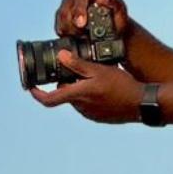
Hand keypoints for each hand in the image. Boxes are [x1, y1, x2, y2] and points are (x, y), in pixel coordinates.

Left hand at [28, 51, 144, 123]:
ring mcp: (90, 115)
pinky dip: (90, 96)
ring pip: (77, 99)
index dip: (37, 94)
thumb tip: (61, 56)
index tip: (30, 88)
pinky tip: (104, 87)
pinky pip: (88, 105)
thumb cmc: (121, 85)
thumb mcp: (100, 69)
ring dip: (80, 89)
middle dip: (68, 82)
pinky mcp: (99, 118)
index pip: (49, 100)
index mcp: (77, 96)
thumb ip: (78, 64)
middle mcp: (80, 108)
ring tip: (96, 77)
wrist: (141, 104)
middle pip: (66, 94)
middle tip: (79, 69)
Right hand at [54, 0, 131, 40]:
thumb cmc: (117, 18)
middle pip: (66, 6)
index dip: (79, 9)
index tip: (81, 23)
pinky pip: (58, 24)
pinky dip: (65, 33)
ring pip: (61, 16)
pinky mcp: (63, 16)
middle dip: (71, 23)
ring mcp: (68, 4)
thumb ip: (113, 2)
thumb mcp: (120, 10)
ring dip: (69, 29)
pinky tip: (74, 37)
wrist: (114, 29)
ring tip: (82, 36)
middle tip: (80, 35)